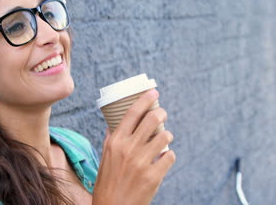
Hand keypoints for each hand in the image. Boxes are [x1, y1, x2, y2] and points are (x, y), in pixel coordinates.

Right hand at [92, 89, 175, 204]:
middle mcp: (128, 148)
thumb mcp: (105, 157)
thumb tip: (115, 123)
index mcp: (115, 141)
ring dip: (166, 135)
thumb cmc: (107, 182)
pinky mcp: (154, 176)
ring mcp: (142, 162)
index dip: (145, 99)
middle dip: (161, 113)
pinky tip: (164, 157)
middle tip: (163, 113)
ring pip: (164, 136)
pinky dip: (169, 155)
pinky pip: (170, 156)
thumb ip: (111, 139)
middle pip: (152, 119)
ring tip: (164, 137)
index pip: (132, 113)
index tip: (154, 92)